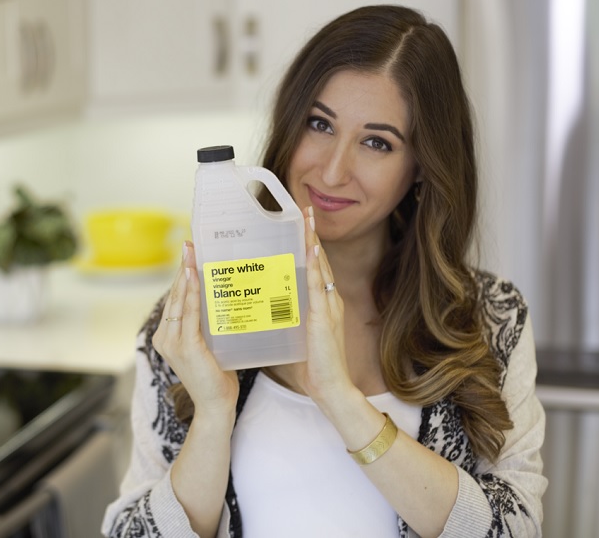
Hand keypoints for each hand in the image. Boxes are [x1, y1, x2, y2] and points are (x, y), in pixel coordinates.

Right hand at [151, 242, 238, 418]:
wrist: (216, 406)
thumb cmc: (218, 378)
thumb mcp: (210, 346)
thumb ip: (208, 326)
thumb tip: (222, 302)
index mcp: (167, 336)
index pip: (175, 300)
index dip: (181, 275)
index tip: (189, 254)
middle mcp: (164, 337)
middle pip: (174, 295)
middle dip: (182, 268)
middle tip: (189, 245)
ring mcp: (172, 342)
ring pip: (179, 300)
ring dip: (185, 274)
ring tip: (191, 253)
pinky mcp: (185, 346)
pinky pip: (189, 313)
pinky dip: (191, 293)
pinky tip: (196, 276)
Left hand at [288, 207, 351, 403]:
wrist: (330, 389)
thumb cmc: (312, 367)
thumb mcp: (298, 334)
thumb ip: (288, 317)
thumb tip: (268, 305)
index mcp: (322, 304)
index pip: (314, 268)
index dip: (308, 245)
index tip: (300, 224)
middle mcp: (328, 300)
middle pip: (319, 260)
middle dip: (311, 235)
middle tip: (304, 210)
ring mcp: (329, 307)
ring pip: (320, 267)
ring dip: (313, 242)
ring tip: (306, 218)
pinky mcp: (325, 317)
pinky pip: (319, 286)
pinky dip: (315, 266)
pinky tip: (310, 249)